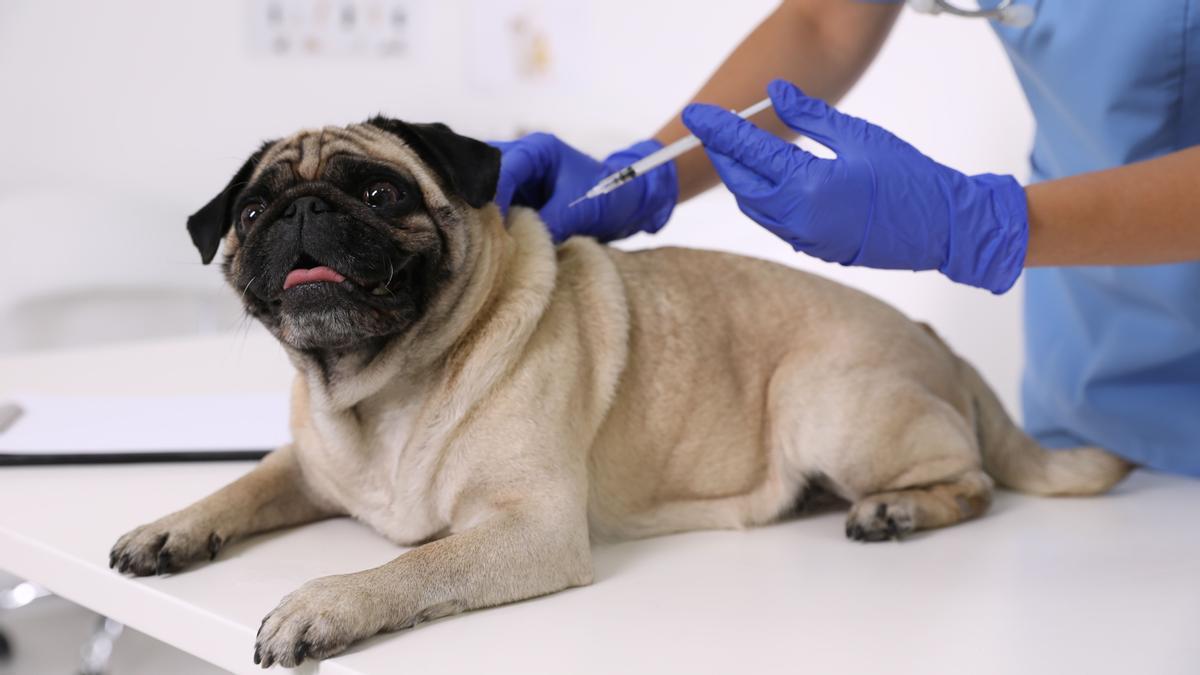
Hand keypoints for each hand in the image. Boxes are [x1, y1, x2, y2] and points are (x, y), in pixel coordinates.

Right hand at [491, 134, 677, 242]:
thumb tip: (516, 248)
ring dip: (482, 217)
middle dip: (477, 205)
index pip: (499, 170)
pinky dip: (493, 225)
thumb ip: (547, 225)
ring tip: (479, 240)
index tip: (484, 228)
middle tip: (473, 234)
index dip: (489, 199)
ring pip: (484, 193)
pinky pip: (496, 209)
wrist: (631, 202)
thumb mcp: (580, 211)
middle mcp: (521, 158)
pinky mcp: (520, 198)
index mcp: (536, 150)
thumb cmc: (611, 195)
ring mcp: (519, 179)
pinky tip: (489, 242)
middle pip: (481, 177)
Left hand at [682, 79, 1027, 292]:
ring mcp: (804, 239)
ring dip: (741, 179)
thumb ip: (810, 116)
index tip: (696, 115)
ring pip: (753, 207)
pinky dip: (762, 199)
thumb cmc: (908, 178)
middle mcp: (799, 218)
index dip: (718, 130)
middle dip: (724, 155)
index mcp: (809, 185)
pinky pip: (772, 222)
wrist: (941, 228)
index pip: (749, 152)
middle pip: (741, 183)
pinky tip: (767, 180)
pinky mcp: (813, 249)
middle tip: (715, 130)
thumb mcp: (859, 136)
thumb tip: (774, 92)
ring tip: (739, 151)